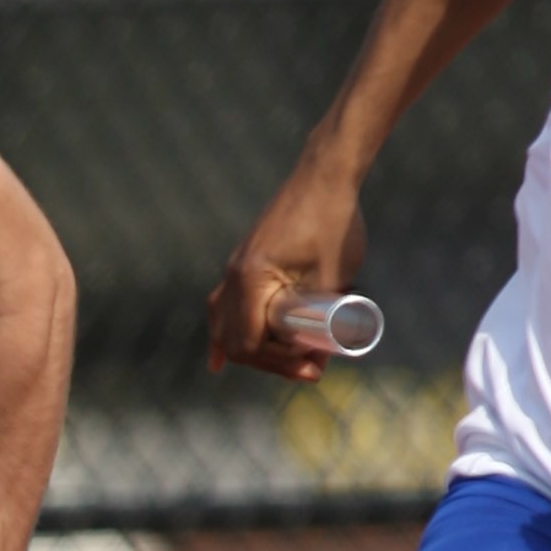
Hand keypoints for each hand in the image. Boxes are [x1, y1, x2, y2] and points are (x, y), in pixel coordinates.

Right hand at [206, 170, 364, 381]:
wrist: (324, 179)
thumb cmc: (332, 224)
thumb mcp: (332, 276)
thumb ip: (321, 315)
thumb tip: (319, 359)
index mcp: (248, 280)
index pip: (247, 342)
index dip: (278, 363)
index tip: (313, 367)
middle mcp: (231, 276)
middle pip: (235, 339)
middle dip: (270, 362)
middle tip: (312, 371)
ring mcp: (233, 270)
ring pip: (226, 325)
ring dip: (255, 351)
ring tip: (289, 365)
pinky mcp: (243, 265)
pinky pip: (223, 308)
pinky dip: (224, 335)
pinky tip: (218, 361)